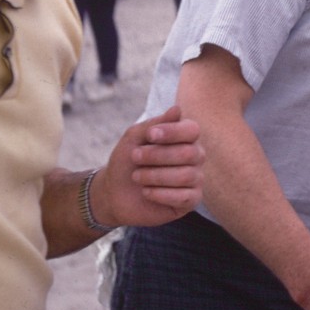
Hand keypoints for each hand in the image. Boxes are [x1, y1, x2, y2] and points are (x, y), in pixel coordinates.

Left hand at [93, 105, 204, 227]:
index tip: (149, 136)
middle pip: (188, 153)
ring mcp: (195, 179)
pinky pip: (185, 197)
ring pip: (186, 175)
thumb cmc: (126, 161)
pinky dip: (160, 194)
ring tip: (137, 177)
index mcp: (185, 138)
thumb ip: (155, 124)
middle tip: (135, 157)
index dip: (172, 132)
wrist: (113, 192)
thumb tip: (177, 109)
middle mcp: (195, 157)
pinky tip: (146, 192)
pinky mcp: (191, 200)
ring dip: (154, 176)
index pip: (192, 130)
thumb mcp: (134, 138)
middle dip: (157, 156)